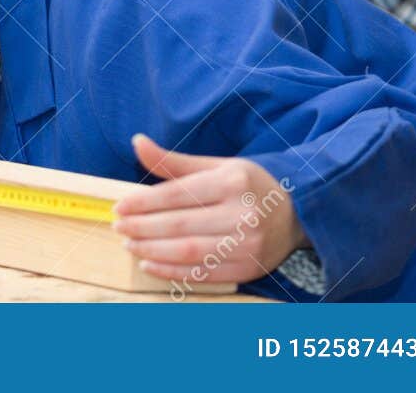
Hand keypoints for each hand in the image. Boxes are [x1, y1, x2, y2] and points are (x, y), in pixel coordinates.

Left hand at [111, 134, 306, 284]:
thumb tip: (137, 142)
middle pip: (180, 225)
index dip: (144, 202)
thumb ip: (174, 161)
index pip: (178, 194)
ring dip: (153, 251)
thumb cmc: (248, 186)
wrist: (296, 214)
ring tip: (130, 245)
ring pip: (189, 252)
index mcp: (232, 182)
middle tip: (119, 227)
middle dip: (143, 228)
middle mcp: (242, 215)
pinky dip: (172, 271)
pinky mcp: (247, 269)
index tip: (120, 207)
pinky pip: (202, 273)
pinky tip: (149, 264)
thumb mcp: (216, 165)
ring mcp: (247, 245)